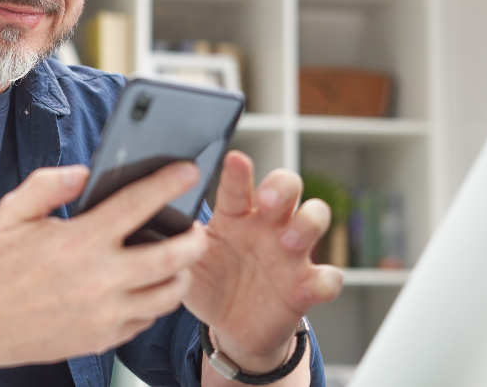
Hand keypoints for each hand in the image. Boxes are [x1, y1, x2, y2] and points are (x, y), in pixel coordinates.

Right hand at [0, 162, 208, 367]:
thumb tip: (84, 172)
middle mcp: (99, 278)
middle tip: (196, 227)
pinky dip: (156, 300)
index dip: (167, 184)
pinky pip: (148, 318)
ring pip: (169, 293)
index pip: (136, 206)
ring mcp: (105, 312)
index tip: (187, 171)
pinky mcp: (106, 337)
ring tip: (179, 259)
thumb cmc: (1, 263)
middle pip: (172, 257)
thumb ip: (48, 185)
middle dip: (195, 238)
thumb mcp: (14, 213)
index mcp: (79, 241)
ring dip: (182, 272)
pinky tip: (149, 285)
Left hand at [183, 151, 343, 372]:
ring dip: (306, 224)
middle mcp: (267, 226)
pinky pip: (329, 277)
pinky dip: (325, 280)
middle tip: (266, 200)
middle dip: (281, 186)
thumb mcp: (187, 262)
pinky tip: (308, 286)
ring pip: (314, 218)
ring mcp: (291, 253)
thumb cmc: (208, 283)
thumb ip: (177, 241)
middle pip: (287, 186)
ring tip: (288, 241)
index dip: (238, 172)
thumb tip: (157, 217)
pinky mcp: (307, 285)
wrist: (230, 327)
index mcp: (234, 216)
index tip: (235, 159)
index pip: (238, 186)